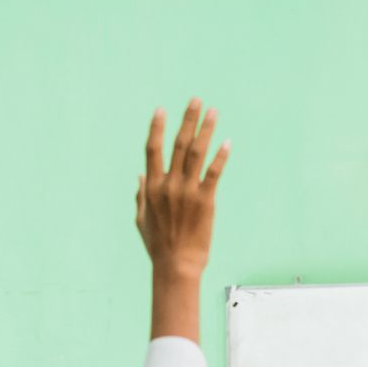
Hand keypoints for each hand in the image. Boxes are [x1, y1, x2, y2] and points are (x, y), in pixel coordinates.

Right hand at [137, 98, 229, 279]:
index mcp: (152, 187)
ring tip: (213, 112)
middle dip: (187, 120)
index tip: (162, 109)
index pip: (152, 150)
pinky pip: (214, 173)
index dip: (157, 128)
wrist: (176, 266)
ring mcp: (187, 192)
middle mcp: (168, 185)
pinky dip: (221, 157)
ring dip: (205, 130)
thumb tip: (140, 176)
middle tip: (196, 100)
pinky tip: (227, 142)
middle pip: (178, 144)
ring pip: (196, 153)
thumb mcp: (142, 220)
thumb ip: (141, 196)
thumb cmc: (159, 246)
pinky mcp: (205, 201)